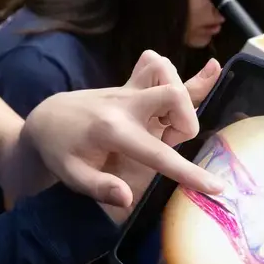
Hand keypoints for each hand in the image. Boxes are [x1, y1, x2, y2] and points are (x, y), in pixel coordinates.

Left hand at [21, 52, 222, 218]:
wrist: (47, 119)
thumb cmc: (60, 152)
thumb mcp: (71, 176)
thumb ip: (99, 187)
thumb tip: (127, 198)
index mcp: (112, 131)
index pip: (158, 154)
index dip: (189, 172)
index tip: (216, 187)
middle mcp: (124, 103)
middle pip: (173, 94)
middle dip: (185, 121)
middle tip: (167, 142)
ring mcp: (129, 89)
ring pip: (168, 71)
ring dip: (181, 97)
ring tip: (165, 122)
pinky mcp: (132, 83)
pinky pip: (158, 64)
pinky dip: (178, 72)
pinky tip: (203, 75)